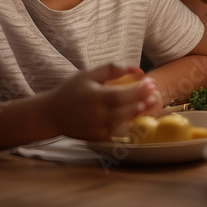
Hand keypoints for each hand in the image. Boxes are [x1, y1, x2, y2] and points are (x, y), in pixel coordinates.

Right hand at [41, 64, 158, 141]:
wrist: (50, 114)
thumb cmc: (70, 91)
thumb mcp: (88, 74)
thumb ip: (112, 69)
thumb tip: (138, 69)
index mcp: (94, 97)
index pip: (122, 95)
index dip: (139, 91)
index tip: (151, 83)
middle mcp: (96, 114)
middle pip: (125, 110)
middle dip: (143, 102)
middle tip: (155, 94)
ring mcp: (96, 128)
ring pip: (123, 122)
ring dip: (138, 113)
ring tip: (149, 104)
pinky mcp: (97, 137)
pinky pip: (117, 131)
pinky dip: (127, 124)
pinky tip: (135, 116)